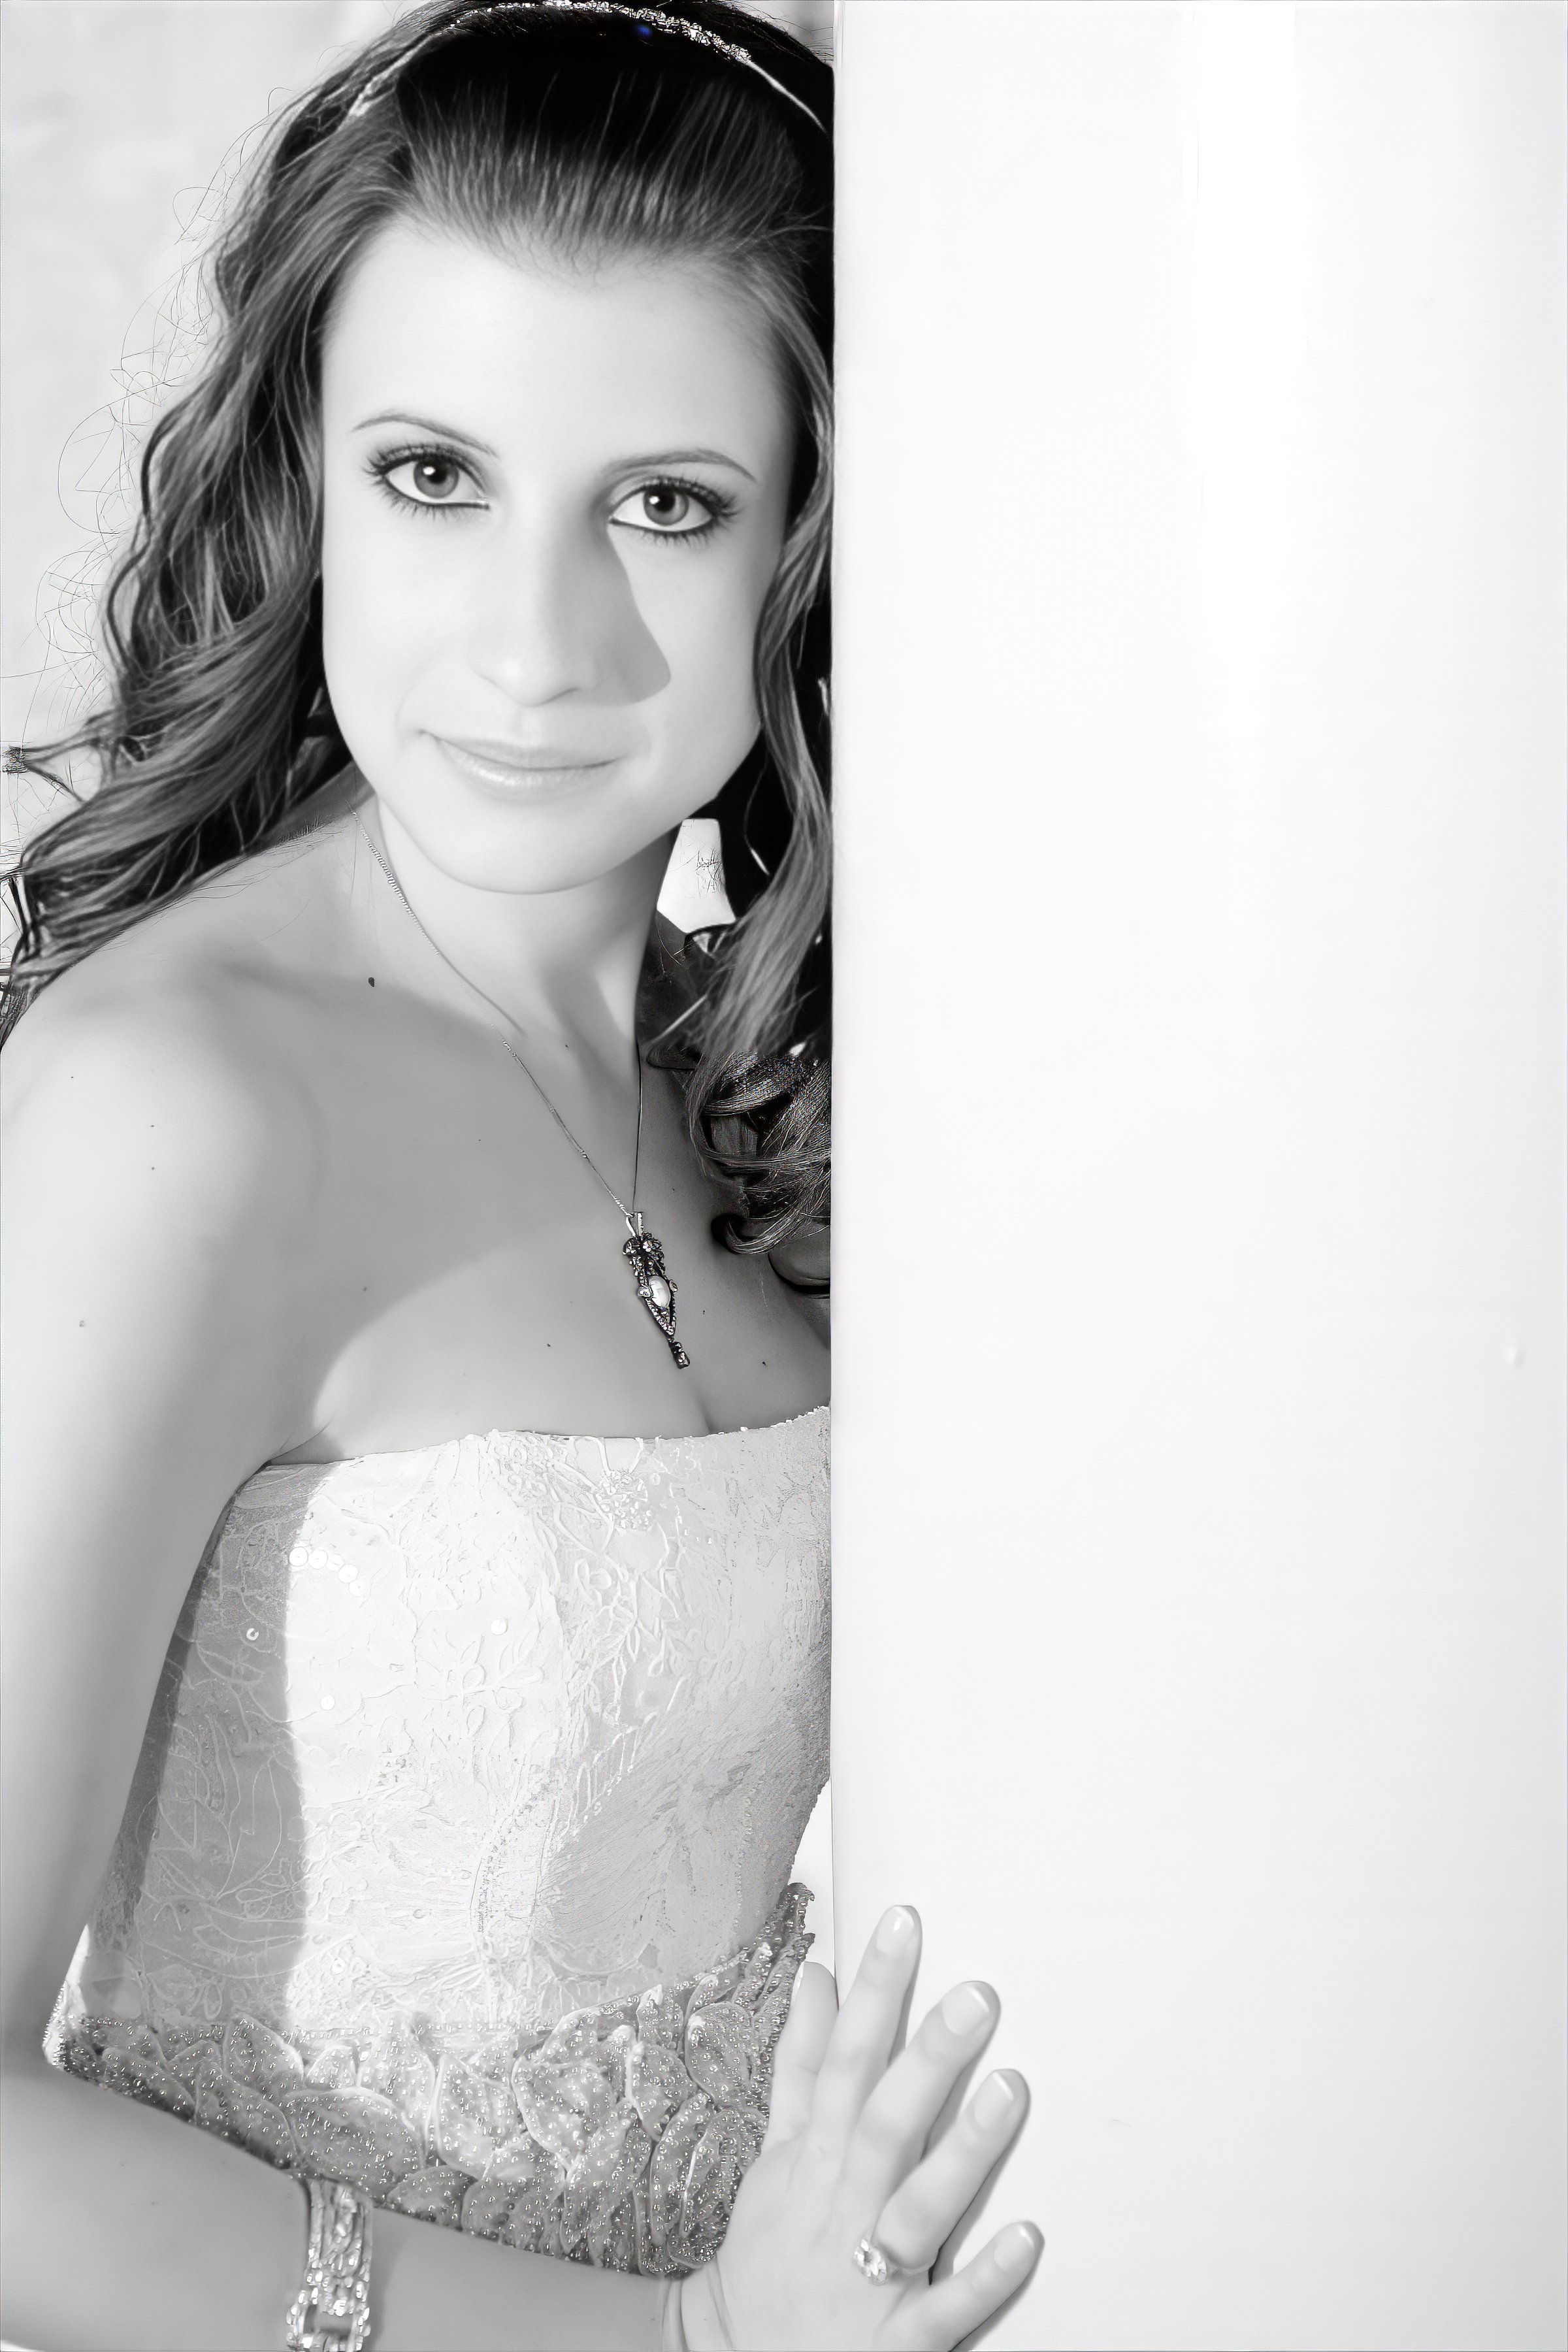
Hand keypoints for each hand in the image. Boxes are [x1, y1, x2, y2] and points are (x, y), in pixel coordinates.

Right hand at [680, 1905, 1040, 2350]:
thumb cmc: (772, 2249)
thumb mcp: (777, 2155)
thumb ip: (801, 2065)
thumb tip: (816, 1974)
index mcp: (813, 2159)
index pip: (843, 2059)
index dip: (872, 1990)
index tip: (906, 1920)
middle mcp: (840, 2208)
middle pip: (881, 2122)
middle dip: (926, 2058)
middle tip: (979, 1992)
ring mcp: (869, 2277)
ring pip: (919, 2209)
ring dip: (964, 2151)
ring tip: (1012, 2086)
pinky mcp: (898, 2341)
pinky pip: (946, 2308)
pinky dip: (984, 2275)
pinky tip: (1030, 2237)